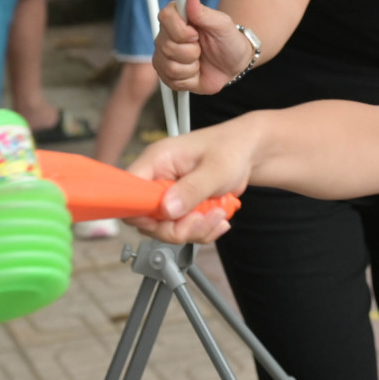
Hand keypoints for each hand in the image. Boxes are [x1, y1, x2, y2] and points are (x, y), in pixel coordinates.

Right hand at [124, 124, 254, 244]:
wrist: (249, 153)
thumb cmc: (231, 148)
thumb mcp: (215, 169)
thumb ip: (190, 189)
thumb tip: (166, 209)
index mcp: (157, 160)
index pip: (129, 190)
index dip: (140, 211)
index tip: (165, 219)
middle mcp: (158, 179)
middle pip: (147, 219)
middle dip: (176, 227)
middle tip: (200, 219)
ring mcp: (169, 195)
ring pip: (167, 229)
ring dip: (195, 229)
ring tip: (218, 214)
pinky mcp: (181, 208)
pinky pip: (183, 230)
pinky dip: (202, 230)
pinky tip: (218, 219)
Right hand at [153, 0, 253, 94]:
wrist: (234, 63)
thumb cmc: (228, 39)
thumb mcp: (221, 23)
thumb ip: (202, 10)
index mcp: (177, 17)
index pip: (165, 17)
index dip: (181, 29)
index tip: (196, 33)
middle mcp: (166, 35)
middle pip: (167, 45)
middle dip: (191, 50)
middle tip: (202, 47)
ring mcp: (164, 56)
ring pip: (169, 65)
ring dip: (192, 65)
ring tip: (200, 60)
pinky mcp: (167, 74)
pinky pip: (172, 80)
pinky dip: (189, 78)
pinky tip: (196, 71)